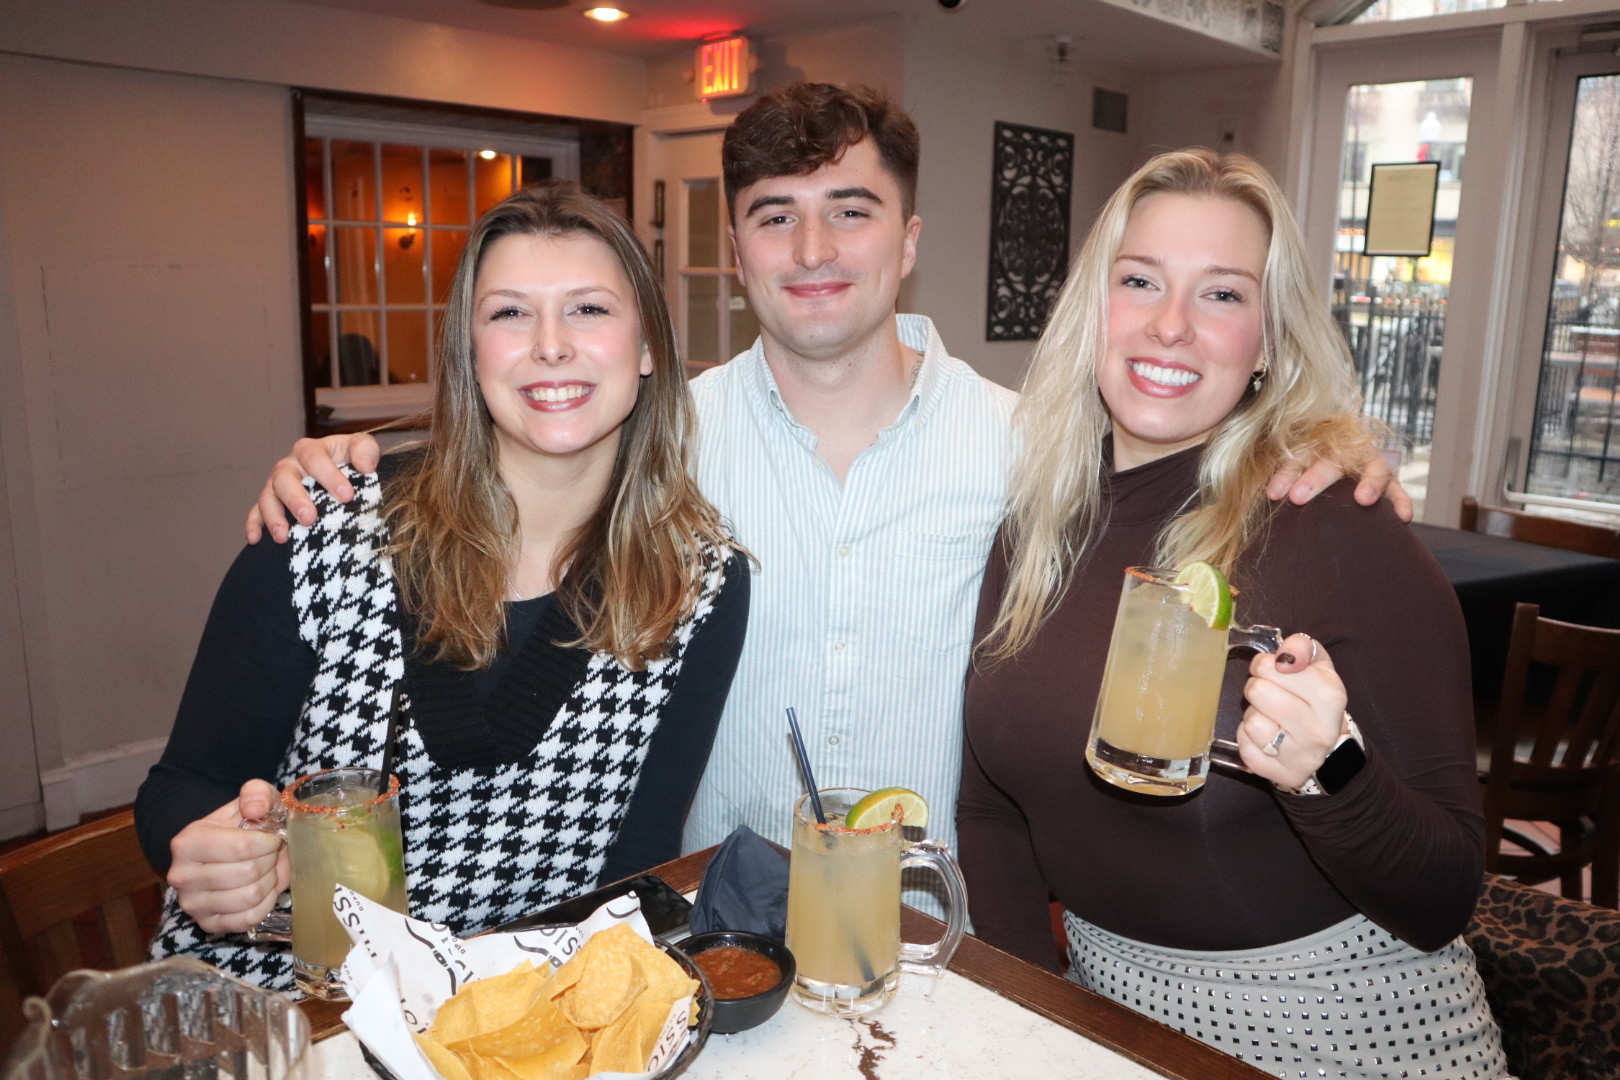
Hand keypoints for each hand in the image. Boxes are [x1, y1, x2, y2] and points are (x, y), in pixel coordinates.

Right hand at [166, 780, 289, 933]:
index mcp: (188, 842)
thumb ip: (256, 793)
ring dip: (269, 882)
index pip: (242, 847)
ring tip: (266, 869)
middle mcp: (182, 876)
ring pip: (250, 897)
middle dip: (270, 861)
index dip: (269, 842)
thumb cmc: (243, 826)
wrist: (227, 852)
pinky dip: (265, 903)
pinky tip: (263, 889)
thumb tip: (255, 809)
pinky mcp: (207, 924)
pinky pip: (248, 919)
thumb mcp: (251, 800)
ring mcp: (192, 904)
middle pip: (248, 873)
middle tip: (271, 854)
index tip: (272, 837)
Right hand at [245, 433, 380, 543]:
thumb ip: (366, 451)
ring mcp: (277, 485)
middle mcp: (290, 466)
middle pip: (283, 478)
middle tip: (309, 518)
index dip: (330, 477)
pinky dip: (253, 525)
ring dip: (273, 517)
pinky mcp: (271, 503)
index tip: (347, 496)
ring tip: (284, 536)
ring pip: (267, 497)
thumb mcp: (362, 448)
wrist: (343, 474)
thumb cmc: (351, 460)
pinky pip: (256, 513)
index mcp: (310, 450)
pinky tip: (255, 540)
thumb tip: (366, 466)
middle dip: (295, 499)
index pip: (315, 459)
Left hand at [1235, 633, 1349, 789]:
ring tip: (1270, 716)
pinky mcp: (1282, 774)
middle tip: (1270, 693)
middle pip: (1257, 691)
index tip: (1275, 670)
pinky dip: (1248, 738)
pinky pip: (1244, 746)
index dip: (1266, 664)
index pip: (1274, 666)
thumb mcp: (1319, 667)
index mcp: (1330, 697)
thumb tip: (1286, 652)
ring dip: (1254, 714)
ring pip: (1250, 721)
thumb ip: (1302, 648)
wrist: (1331, 750)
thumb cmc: (1317, 701)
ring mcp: (1301, 757)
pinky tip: (1266, 736)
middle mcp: (1318, 730)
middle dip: (1257, 686)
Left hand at [1265, 452, 1413, 522]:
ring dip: (1368, 483)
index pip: (1298, 457)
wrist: (1335, 442)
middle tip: (1299, 497)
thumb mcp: (1289, 461)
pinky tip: (1404, 517)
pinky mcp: (1386, 476)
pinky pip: (1397, 487)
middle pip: (1331, 462)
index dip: (1285, 474)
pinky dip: (1401, 500)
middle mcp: (1344, 449)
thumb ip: (1279, 474)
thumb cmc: (1305, 461)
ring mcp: (1368, 461)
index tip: (1272, 494)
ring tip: (1362, 500)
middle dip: (1314, 479)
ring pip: (1372, 468)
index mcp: (1315, 443)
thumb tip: (1263, 495)